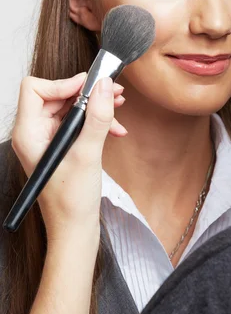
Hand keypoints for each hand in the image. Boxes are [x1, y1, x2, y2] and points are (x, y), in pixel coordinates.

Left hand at [11, 73, 125, 240]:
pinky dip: (97, 123)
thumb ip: (97, 117)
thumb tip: (105, 87)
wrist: (75, 230)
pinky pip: (78, 124)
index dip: (63, 83)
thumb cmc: (71, 201)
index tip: (90, 86)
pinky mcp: (62, 147)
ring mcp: (48, 141)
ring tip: (118, 107)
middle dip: (86, 93)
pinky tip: (116, 130)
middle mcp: (34, 134)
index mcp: (28, 134)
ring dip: (96, 107)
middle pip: (56, 95)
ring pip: (70, 108)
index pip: (35, 89)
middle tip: (113, 92)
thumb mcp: (88, 154)